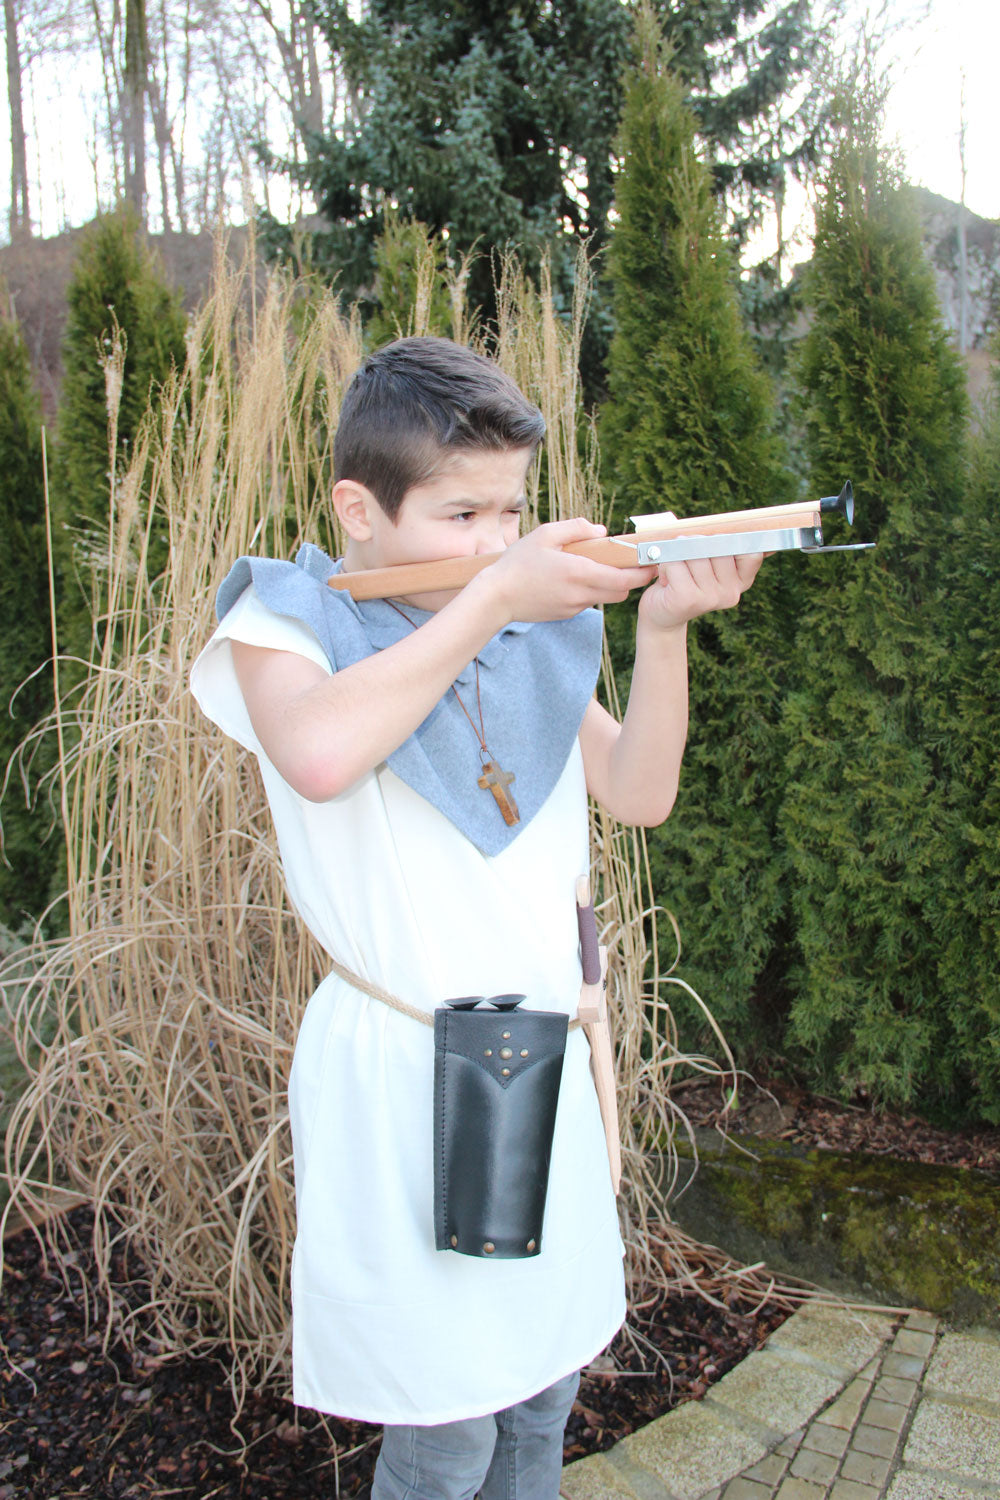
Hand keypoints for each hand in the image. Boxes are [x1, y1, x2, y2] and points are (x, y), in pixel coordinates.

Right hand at [473, 517, 655, 623]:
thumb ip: (577, 528)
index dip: (642, 573)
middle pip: (621, 592)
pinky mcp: (566, 614)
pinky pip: (587, 602)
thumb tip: (601, 531)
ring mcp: (574, 607)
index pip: (624, 579)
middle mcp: (580, 594)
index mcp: (579, 572)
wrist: (496, 597)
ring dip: (607, 584)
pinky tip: (572, 578)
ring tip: (595, 566)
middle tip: (628, 562)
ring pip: (604, 597)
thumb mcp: (545, 534)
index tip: (651, 563)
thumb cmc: (518, 562)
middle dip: (629, 579)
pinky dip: (588, 590)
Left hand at [637, 551, 762, 632]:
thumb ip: (721, 546)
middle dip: (695, 543)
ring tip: (675, 571)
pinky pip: (675, 563)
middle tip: (685, 557)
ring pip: (694, 553)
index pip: (751, 553)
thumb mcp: (708, 563)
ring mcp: (711, 598)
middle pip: (717, 546)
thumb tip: (725, 522)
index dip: (732, 542)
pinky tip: (665, 580)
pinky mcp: (687, 599)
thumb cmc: (685, 580)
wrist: (662, 615)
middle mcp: (731, 593)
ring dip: (677, 555)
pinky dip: (665, 565)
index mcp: (741, 582)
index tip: (714, 545)